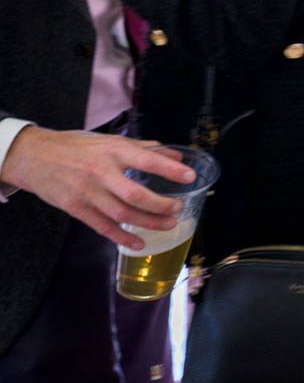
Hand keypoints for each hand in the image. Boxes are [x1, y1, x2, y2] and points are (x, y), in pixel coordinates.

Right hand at [0, 129, 194, 245]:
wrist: (34, 157)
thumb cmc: (76, 146)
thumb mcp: (109, 140)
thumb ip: (143, 148)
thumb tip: (176, 154)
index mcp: (113, 150)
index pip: (147, 160)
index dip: (170, 170)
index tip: (190, 176)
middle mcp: (102, 172)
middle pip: (135, 195)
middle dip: (161, 205)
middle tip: (178, 207)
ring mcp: (88, 193)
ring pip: (122, 214)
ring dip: (148, 222)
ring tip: (168, 225)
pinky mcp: (76, 208)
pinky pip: (102, 227)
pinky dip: (122, 237)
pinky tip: (138, 243)